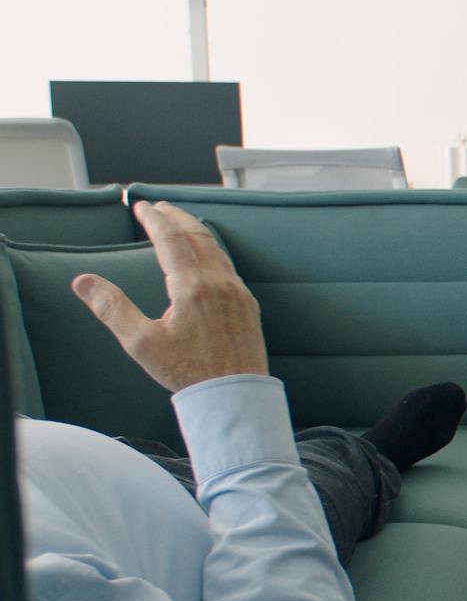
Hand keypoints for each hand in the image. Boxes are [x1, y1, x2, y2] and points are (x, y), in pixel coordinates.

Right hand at [70, 201, 268, 392]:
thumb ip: (111, 308)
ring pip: (216, 250)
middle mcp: (219, 283)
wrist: (235, 394)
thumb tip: (83, 281)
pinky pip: (229, 267)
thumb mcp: (141, 342)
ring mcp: (237, 293)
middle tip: (159, 208)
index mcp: (192, 287)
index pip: (170, 238)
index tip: (141, 206)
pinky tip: (207, 259)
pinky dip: (212, 252)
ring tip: (180, 226)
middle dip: (176, 218)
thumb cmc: (187, 372)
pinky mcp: (248, 305)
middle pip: (197, 236)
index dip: (154, 219)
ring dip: (195, 232)